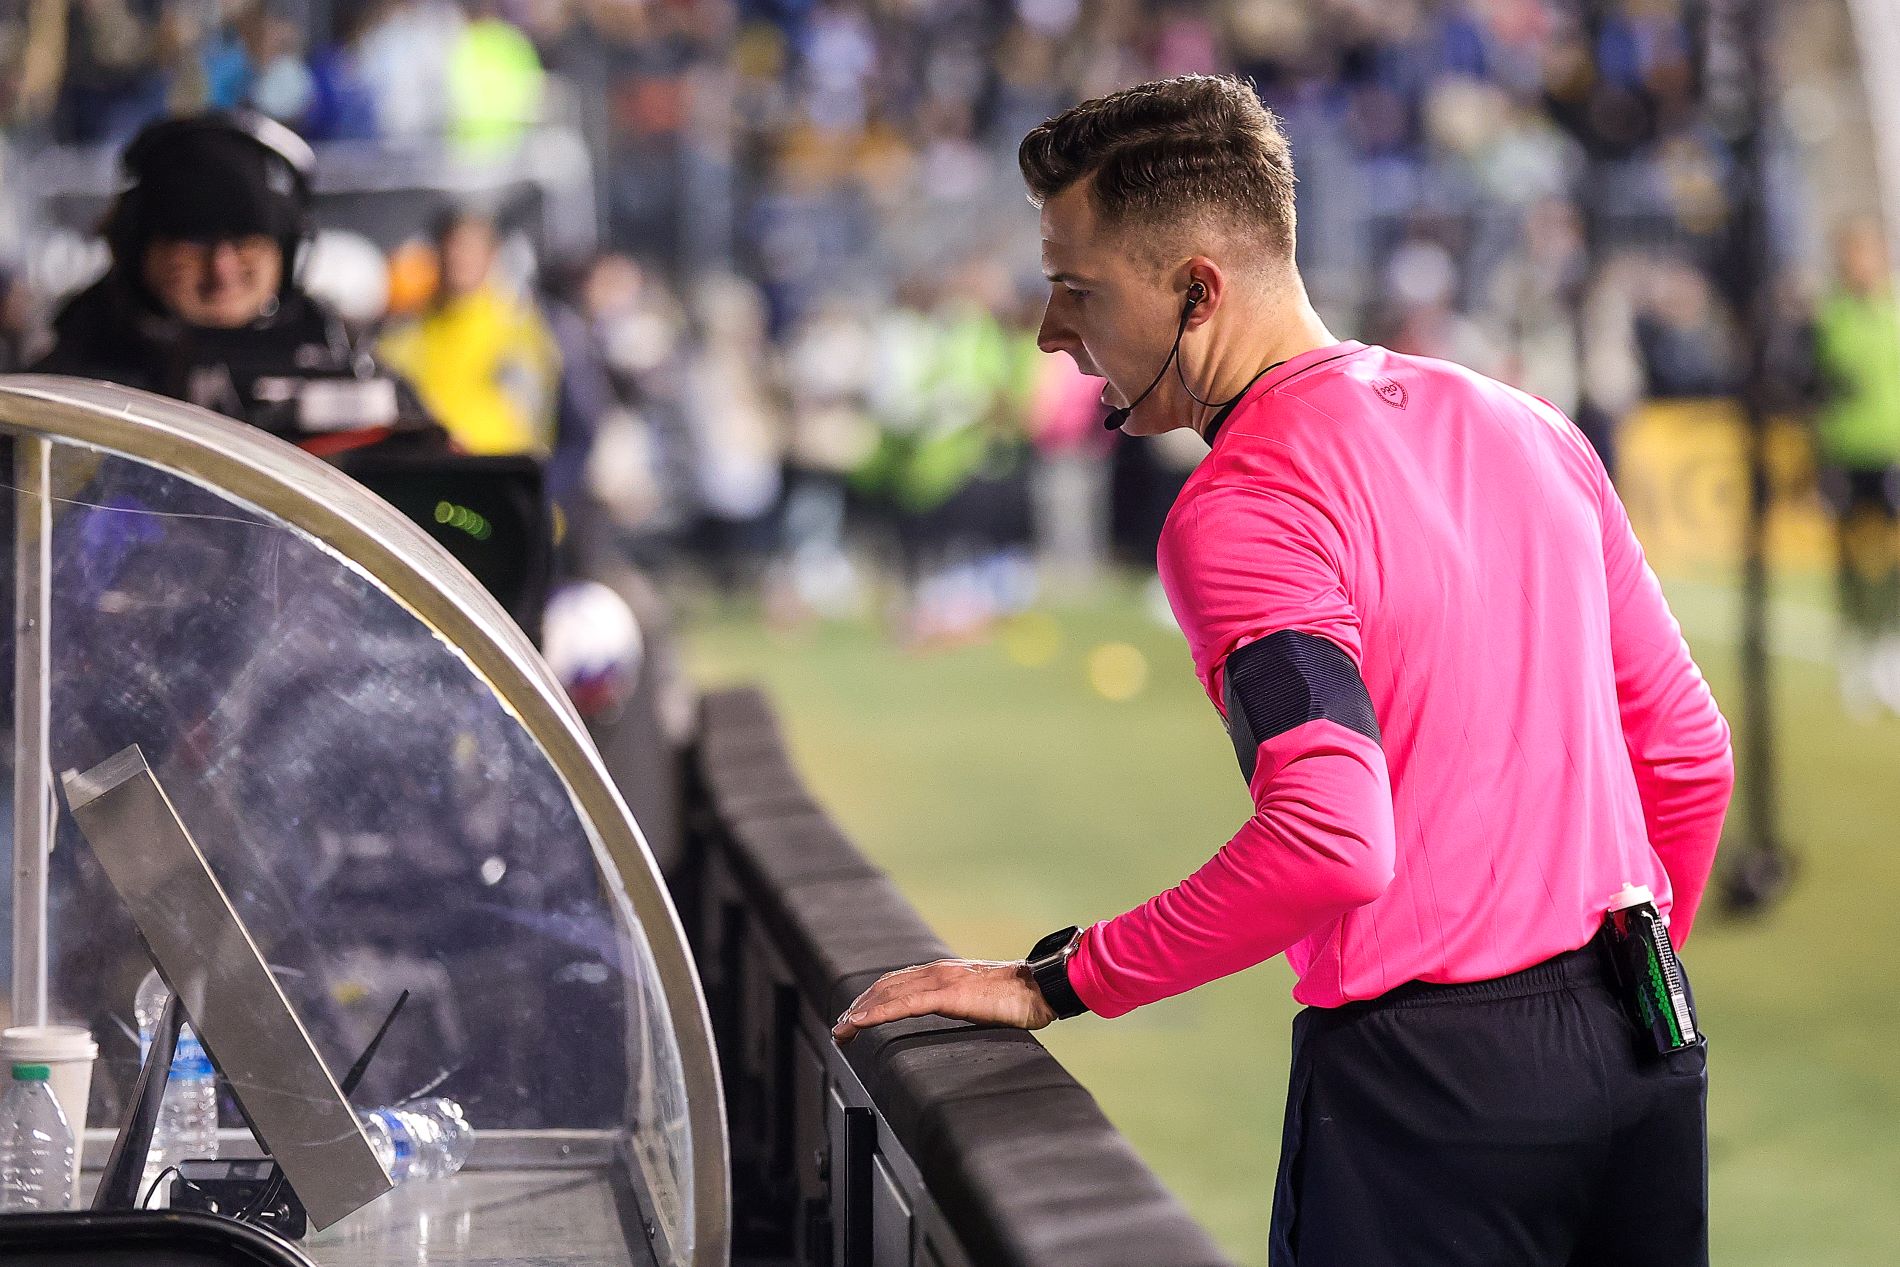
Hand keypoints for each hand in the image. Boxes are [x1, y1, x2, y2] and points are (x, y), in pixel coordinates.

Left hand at [831, 958, 1057, 1042]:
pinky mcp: (948, 994)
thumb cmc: (1017, 1000)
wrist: (1040, 989)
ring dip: (861, 1011)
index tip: (855, 1017)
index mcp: (944, 973)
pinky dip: (878, 1013)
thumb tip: (952, 1018)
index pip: (898, 983)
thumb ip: (958, 1005)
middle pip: (886, 986)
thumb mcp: (979, 1002)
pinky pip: (904, 1004)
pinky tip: (862, 1022)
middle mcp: (937, 971)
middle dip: (859, 1006)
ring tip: (842, 1029)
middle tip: (841, 1028)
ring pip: (888, 993)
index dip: (873, 999)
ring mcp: (941, 980)